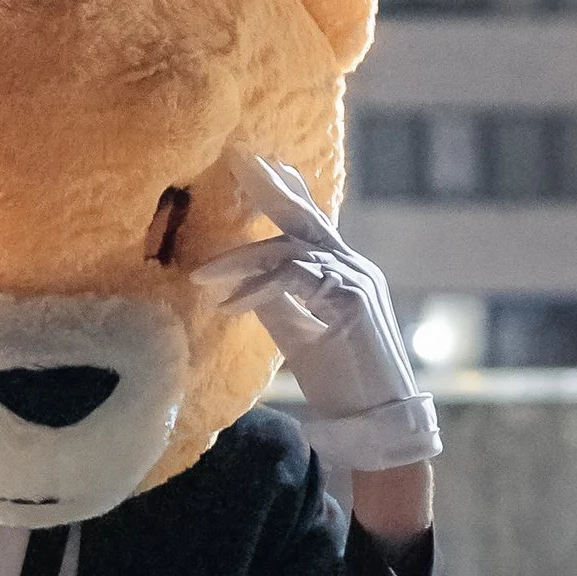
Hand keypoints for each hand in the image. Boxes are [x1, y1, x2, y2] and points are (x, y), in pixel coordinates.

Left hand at [189, 150, 443, 472]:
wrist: (377, 418)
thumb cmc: (340, 379)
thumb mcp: (299, 331)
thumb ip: (276, 299)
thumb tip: (238, 279)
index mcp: (341, 269)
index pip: (310, 220)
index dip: (285, 190)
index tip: (258, 164)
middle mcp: (352, 265)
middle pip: (305, 215)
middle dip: (270, 185)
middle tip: (238, 157)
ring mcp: (355, 279)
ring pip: (290, 250)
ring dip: (240, 261)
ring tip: (200, 277)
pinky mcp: (351, 300)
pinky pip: (295, 279)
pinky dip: (258, 289)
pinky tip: (230, 305)